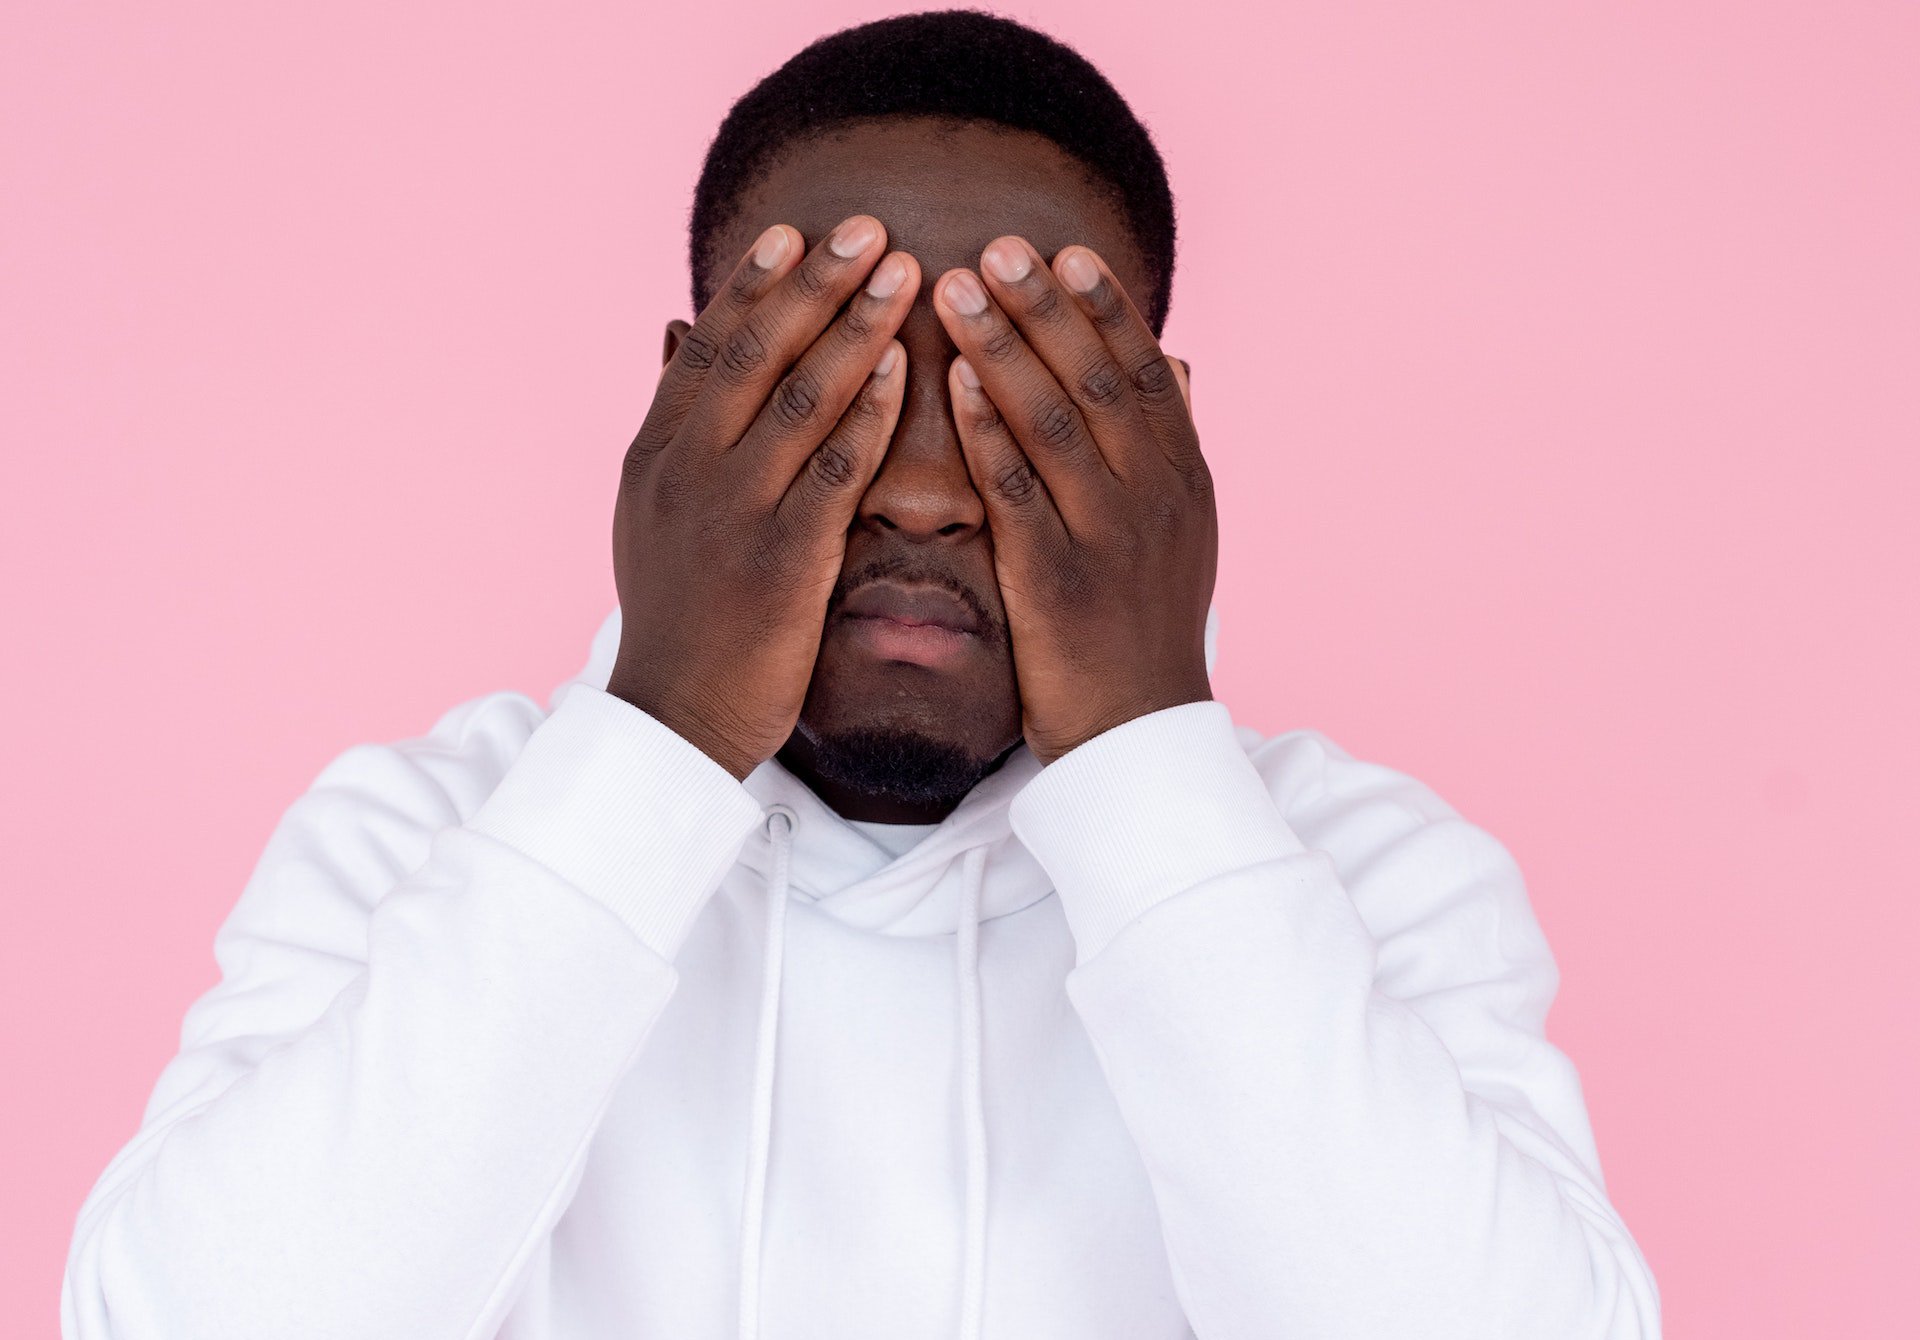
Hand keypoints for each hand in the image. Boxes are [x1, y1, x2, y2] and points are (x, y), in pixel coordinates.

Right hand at [606, 215, 921, 777]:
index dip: (753, 286)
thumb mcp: (653, 513)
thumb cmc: (678, 619)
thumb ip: (674, 425)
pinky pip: (834, 471)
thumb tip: (674, 335)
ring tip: (904, 273)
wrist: (674, 720)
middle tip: (867, 227)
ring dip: (856, 328)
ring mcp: (731, 513)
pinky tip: (905, 368)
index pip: (707, 347)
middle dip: (814, 285)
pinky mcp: (781, 561)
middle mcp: (685, 471)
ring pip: (799, 399)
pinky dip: (869, 414)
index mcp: (654, 454)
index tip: (797, 232)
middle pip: (754, 354)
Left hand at [933, 238, 1215, 763]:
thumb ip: (1172, 441)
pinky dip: (986, 431)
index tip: (1062, 250)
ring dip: (1004, 347)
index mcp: (1184, 476)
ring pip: (1055, 422)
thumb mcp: (1183, 529)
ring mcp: (1108, 536)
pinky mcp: (1056, 579)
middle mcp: (1154, 496)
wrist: (1138, 731)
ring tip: (954, 289)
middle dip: (1044, 308)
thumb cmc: (1147, 624)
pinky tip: (952, 383)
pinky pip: (1017, 491)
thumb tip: (1177, 359)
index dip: (1103, 307)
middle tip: (996, 246)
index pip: (1142, 371)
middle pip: (1096, 379)